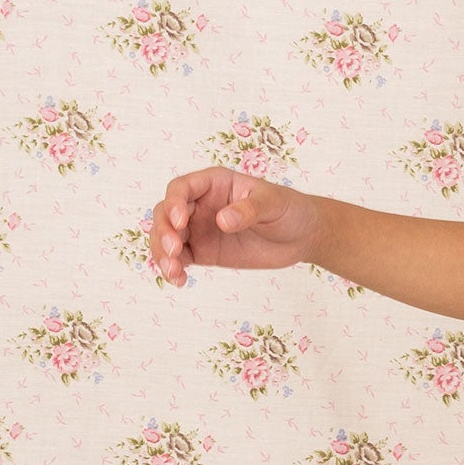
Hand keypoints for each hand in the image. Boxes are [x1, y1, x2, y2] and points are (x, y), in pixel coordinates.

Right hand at [150, 170, 328, 285]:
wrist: (301, 236)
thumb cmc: (288, 209)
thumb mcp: (273, 204)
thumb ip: (249, 210)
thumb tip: (223, 221)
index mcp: (213, 183)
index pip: (181, 188)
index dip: (174, 203)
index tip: (180, 221)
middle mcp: (200, 204)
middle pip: (165, 213)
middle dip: (163, 231)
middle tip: (175, 250)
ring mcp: (199, 229)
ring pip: (167, 238)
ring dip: (162, 254)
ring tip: (173, 271)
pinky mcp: (203, 252)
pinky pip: (180, 259)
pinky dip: (174, 269)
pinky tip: (179, 281)